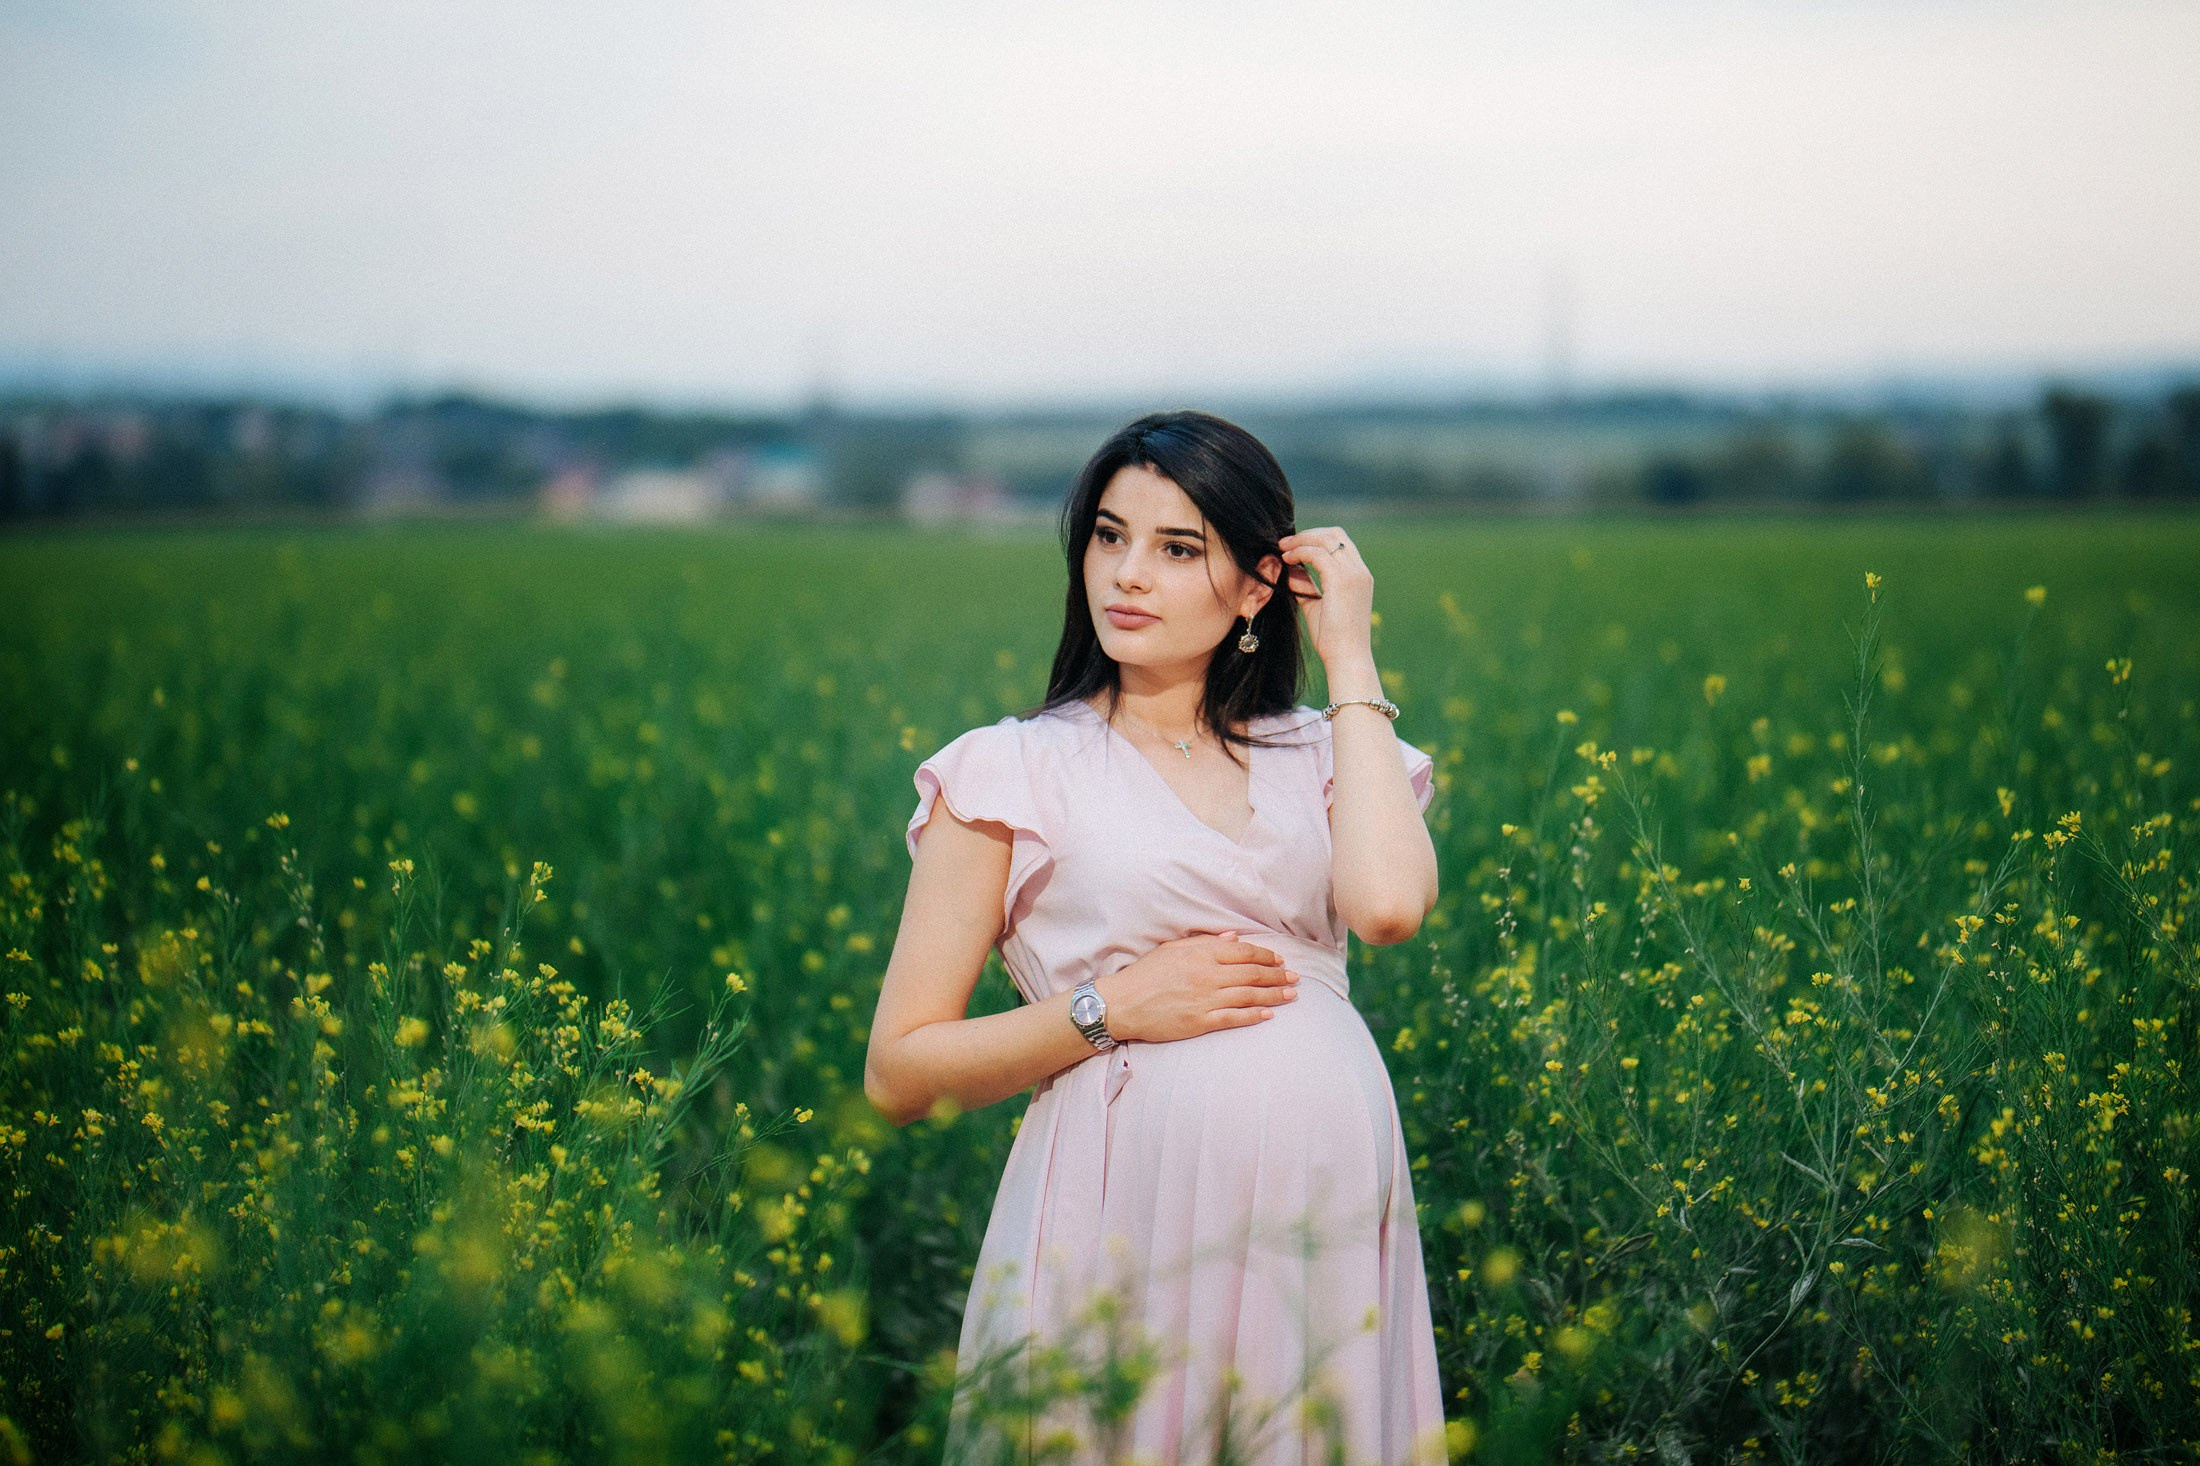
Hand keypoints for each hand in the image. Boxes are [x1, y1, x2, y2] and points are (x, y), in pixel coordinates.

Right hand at [1095, 931, 1300, 1041]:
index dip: (1266, 956)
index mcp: (1201, 953)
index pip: (1244, 952)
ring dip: (1273, 995)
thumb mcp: (1173, 949)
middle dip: (1277, 975)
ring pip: (1249, 996)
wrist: (1122, 1003)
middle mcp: (1207, 974)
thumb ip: (1205, 942)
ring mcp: (1205, 999)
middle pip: (1252, 973)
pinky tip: (1269, 1015)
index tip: (1279, 960)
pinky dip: (1254, 1016)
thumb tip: (1234, 938)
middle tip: (1295, 978)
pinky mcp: (1199, 1021)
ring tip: (1291, 995)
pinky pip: (1234, 1018)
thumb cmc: (1145, 974)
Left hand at [1277, 526, 1375, 680]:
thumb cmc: (1333, 639)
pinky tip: (1287, 560)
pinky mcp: (1341, 581)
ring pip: (1326, 539)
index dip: (1316, 538)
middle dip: (1308, 534)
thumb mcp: (1316, 605)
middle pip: (1335, 534)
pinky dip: (1300, 552)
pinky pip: (1317, 554)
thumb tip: (1291, 569)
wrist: (1347, 658)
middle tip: (1285, 543)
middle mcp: (1359, 571)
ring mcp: (1353, 574)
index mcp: (1359, 576)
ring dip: (1301, 540)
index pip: (1340, 543)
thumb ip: (1306, 585)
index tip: (1294, 546)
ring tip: (1282, 549)